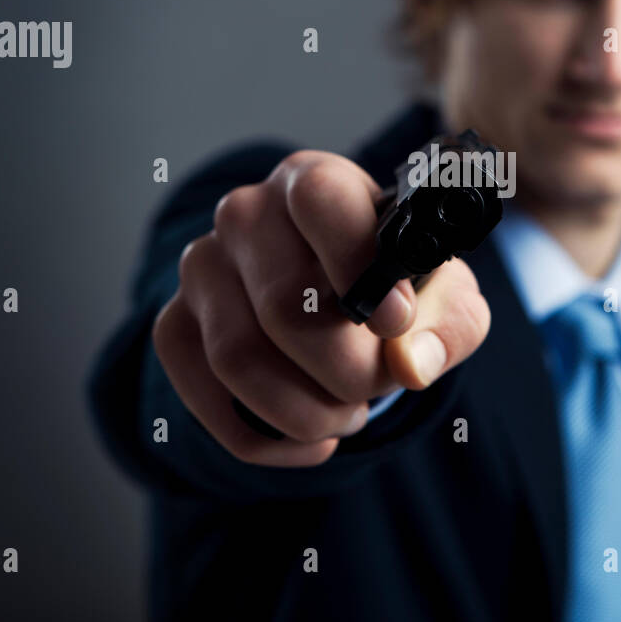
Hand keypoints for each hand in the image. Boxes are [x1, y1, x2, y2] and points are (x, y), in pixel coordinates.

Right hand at [152, 150, 491, 466]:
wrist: (339, 302)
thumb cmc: (396, 288)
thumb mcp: (445, 298)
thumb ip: (447, 325)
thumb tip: (409, 363)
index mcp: (315, 181)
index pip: (319, 199)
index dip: (357, 264)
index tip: (395, 322)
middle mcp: (246, 214)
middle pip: (283, 303)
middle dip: (346, 369)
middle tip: (377, 384)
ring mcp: (201, 268)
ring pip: (238, 359)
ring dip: (306, 412)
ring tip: (347, 415)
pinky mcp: (173, 324)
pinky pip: (208, 397)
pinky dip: (266, 439)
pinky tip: (309, 440)